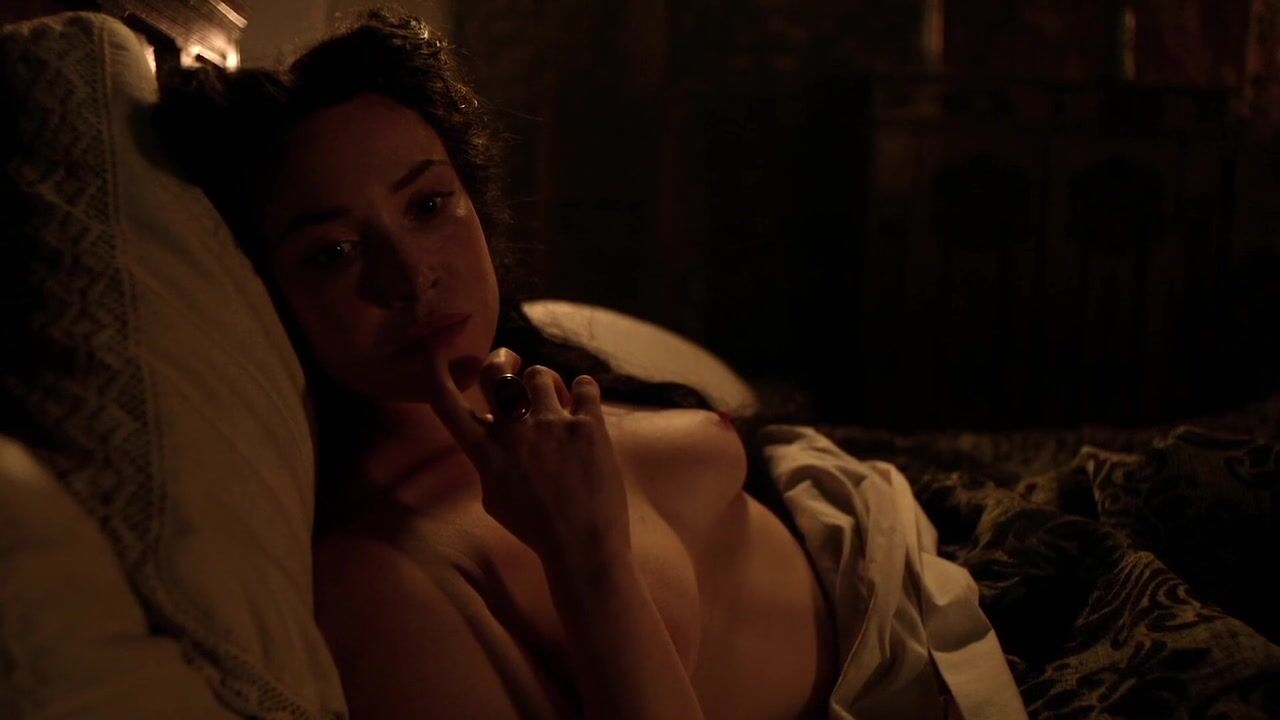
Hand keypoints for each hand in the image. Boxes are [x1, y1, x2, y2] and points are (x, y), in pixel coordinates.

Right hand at [426, 348, 631, 572]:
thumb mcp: (494, 498)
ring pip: (540, 373)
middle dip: (501, 358)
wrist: (583, 546)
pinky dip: (583, 391)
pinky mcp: (589, 426)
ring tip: (557, 400)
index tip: (435, 352)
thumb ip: (489, 461)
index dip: (436, 373)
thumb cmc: (537, 528)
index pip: (447, 404)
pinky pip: (585, 384)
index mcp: (485, 453)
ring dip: (546, 383)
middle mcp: (514, 433)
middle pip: (494, 371)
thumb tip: (492, 436)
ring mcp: (552, 425)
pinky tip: (584, 406)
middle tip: (511, 361)